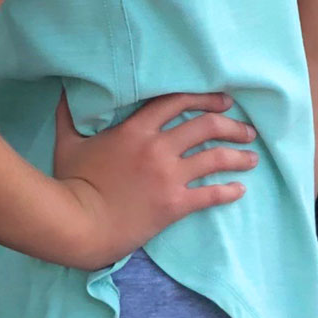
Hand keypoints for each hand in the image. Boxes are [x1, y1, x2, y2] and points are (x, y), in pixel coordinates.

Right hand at [50, 89, 256, 269]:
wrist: (77, 225)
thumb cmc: (71, 183)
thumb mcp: (69, 143)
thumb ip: (71, 115)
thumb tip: (65, 92)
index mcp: (137, 129)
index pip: (178, 101)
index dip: (204, 97)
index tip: (223, 100)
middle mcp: (159, 147)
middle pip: (205, 126)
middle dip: (231, 125)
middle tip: (247, 128)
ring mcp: (169, 176)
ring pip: (214, 158)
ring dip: (238, 156)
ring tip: (252, 157)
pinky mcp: (174, 205)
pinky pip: (209, 194)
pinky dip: (228, 191)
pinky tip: (240, 190)